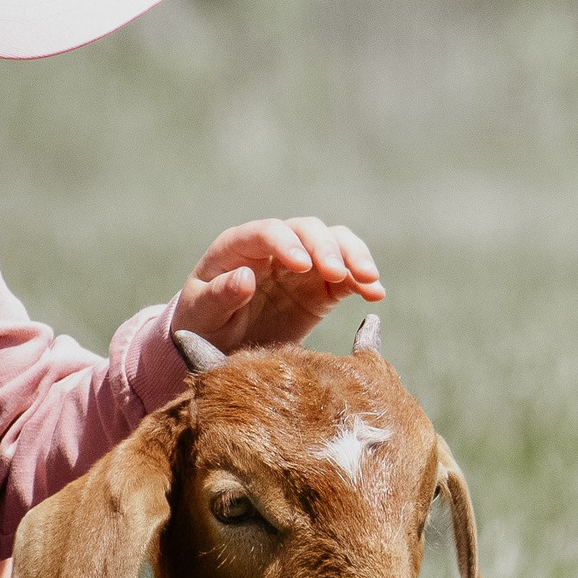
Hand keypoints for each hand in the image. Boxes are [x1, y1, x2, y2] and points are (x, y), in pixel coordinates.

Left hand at [174, 216, 386, 351]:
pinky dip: (363, 282)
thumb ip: (220, 295)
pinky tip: (375, 294)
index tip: (301, 265)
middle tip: (337, 274)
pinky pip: (347, 277)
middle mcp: (275, 248)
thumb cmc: (202, 324)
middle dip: (326, 248)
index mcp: (239, 247)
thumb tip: (245, 277)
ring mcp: (302, 266)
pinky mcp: (321, 288)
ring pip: (334, 244)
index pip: (268, 232)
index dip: (286, 243)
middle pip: (308, 230)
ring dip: (353, 257)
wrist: (220, 347)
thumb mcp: (201, 313)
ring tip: (368, 280)